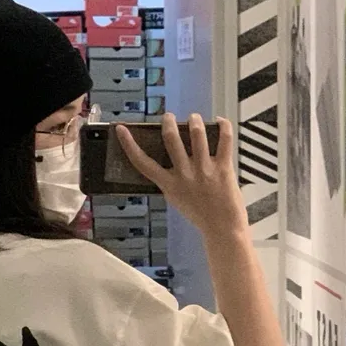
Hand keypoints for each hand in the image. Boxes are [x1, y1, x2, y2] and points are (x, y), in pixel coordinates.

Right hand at [116, 113, 248, 237]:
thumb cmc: (199, 213)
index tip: (121, 129)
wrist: (222, 228)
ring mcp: (204, 170)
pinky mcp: (223, 167)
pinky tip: (220, 121)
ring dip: (194, 120)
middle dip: (168, 121)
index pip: (142, 162)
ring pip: (196, 133)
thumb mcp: (176, 199)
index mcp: (168, 184)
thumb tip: (168, 154)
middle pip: (170, 138)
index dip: (129, 144)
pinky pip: (225, 139)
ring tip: (194, 118)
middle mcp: (184, 175)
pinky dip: (223, 125)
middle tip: (169, 117)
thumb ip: (170, 180)